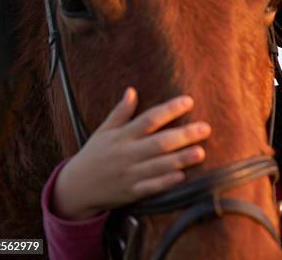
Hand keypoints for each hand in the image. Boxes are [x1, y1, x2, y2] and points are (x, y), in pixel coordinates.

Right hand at [52, 87, 210, 219]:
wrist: (76, 188)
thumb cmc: (94, 155)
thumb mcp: (103, 131)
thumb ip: (120, 112)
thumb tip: (132, 90)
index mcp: (122, 136)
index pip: (149, 119)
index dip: (169, 110)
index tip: (189, 101)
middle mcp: (127, 154)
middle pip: (159, 142)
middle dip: (184, 135)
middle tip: (205, 128)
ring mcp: (130, 174)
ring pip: (159, 165)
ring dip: (180, 159)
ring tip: (201, 152)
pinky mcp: (131, 192)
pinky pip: (151, 187)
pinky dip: (165, 182)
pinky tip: (182, 176)